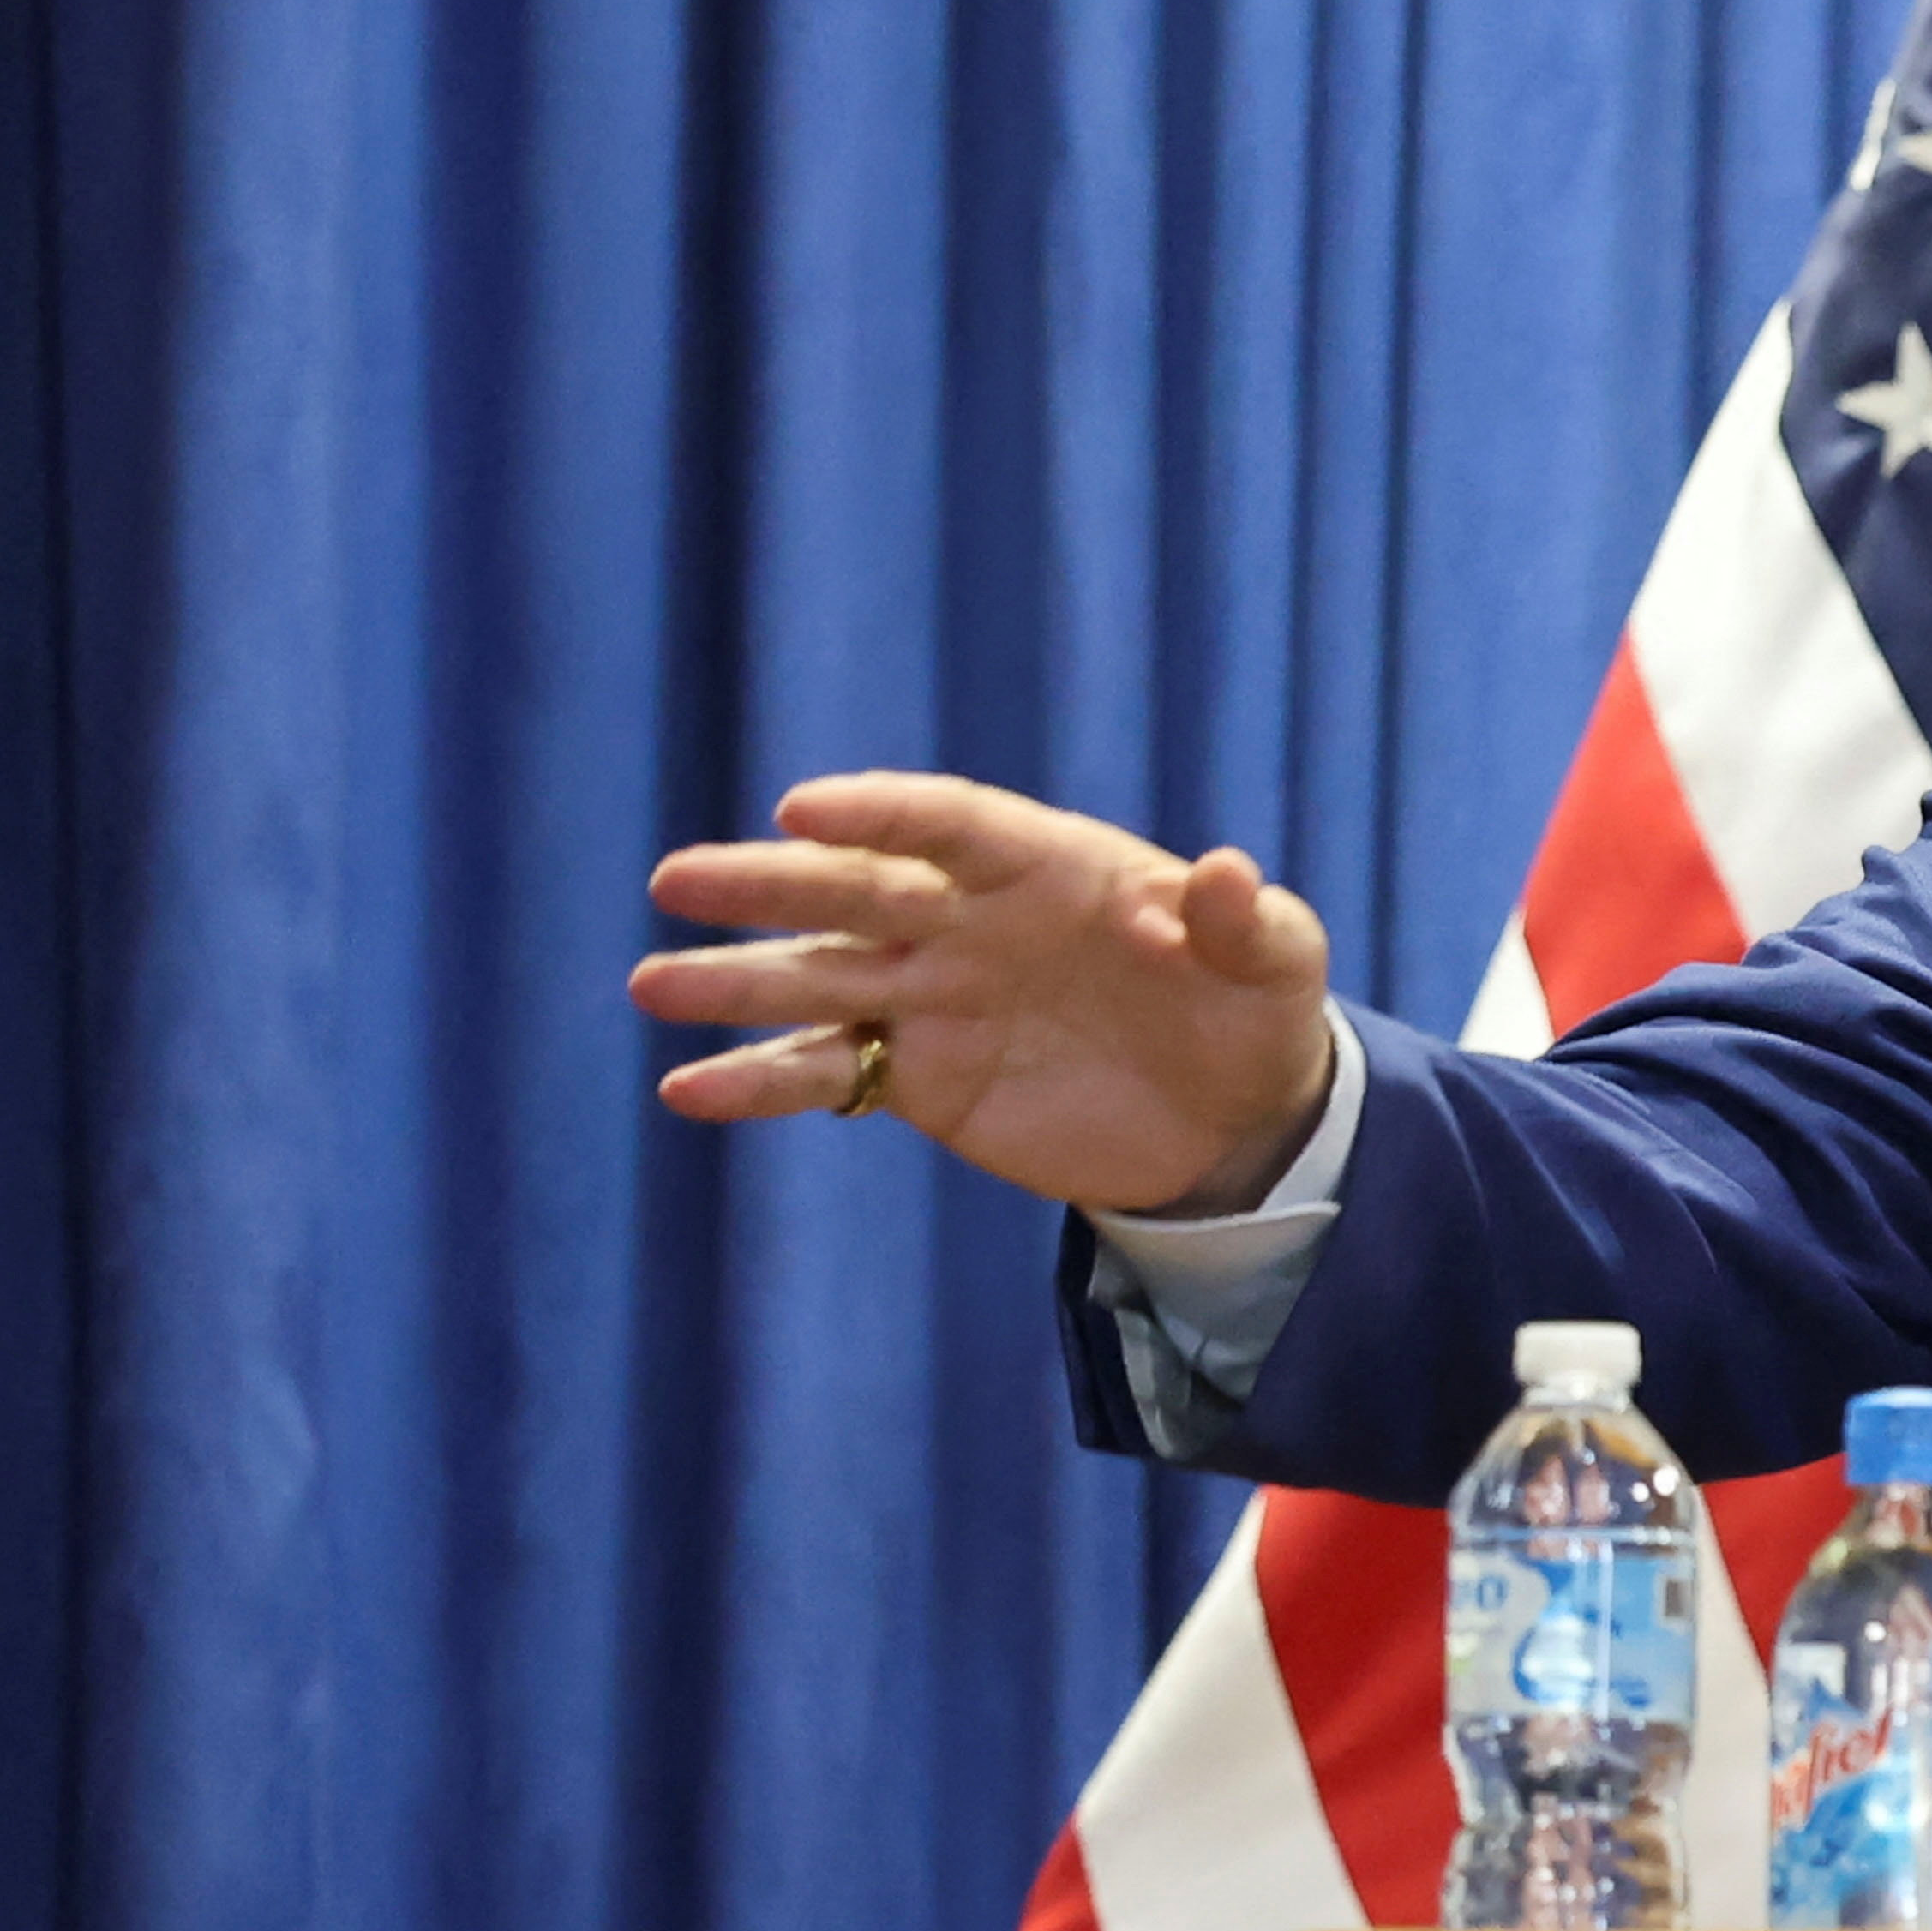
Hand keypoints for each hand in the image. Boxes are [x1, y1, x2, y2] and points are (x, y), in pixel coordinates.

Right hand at [630, 772, 1336, 1215]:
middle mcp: (971, 921)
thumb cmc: (1254, 1014)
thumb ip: (1247, 923)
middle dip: (768, 885)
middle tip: (678, 881)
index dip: (877, 811)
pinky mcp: (919, 1078)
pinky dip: (760, 1080)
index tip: (802, 810)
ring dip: (736, 983)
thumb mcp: (1278, 965)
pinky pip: (827, 1072)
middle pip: (854, 889)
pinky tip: (690, 1089)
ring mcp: (935, 997)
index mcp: (1046, 866)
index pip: (947, 823)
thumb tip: (1225, 874)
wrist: (1233, 1120)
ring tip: (653, 984)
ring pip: (819, 978)